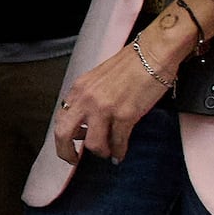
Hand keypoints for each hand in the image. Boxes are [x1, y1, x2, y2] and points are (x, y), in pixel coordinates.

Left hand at [51, 38, 174, 170]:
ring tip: (107, 153)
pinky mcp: (125, 115)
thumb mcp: (98, 79)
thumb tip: (85, 124)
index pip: (60, 119)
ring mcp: (105, 108)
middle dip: (67, 152)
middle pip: (64, 135)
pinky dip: (119, 152)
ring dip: (101, 152)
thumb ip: (89, 99)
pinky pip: (117, 142)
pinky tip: (120, 154)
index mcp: (78, 89)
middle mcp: (87, 99)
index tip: (68, 146)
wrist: (153, 53)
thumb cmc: (130, 64)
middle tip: (74, 160)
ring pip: (93, 144)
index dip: (63, 137)